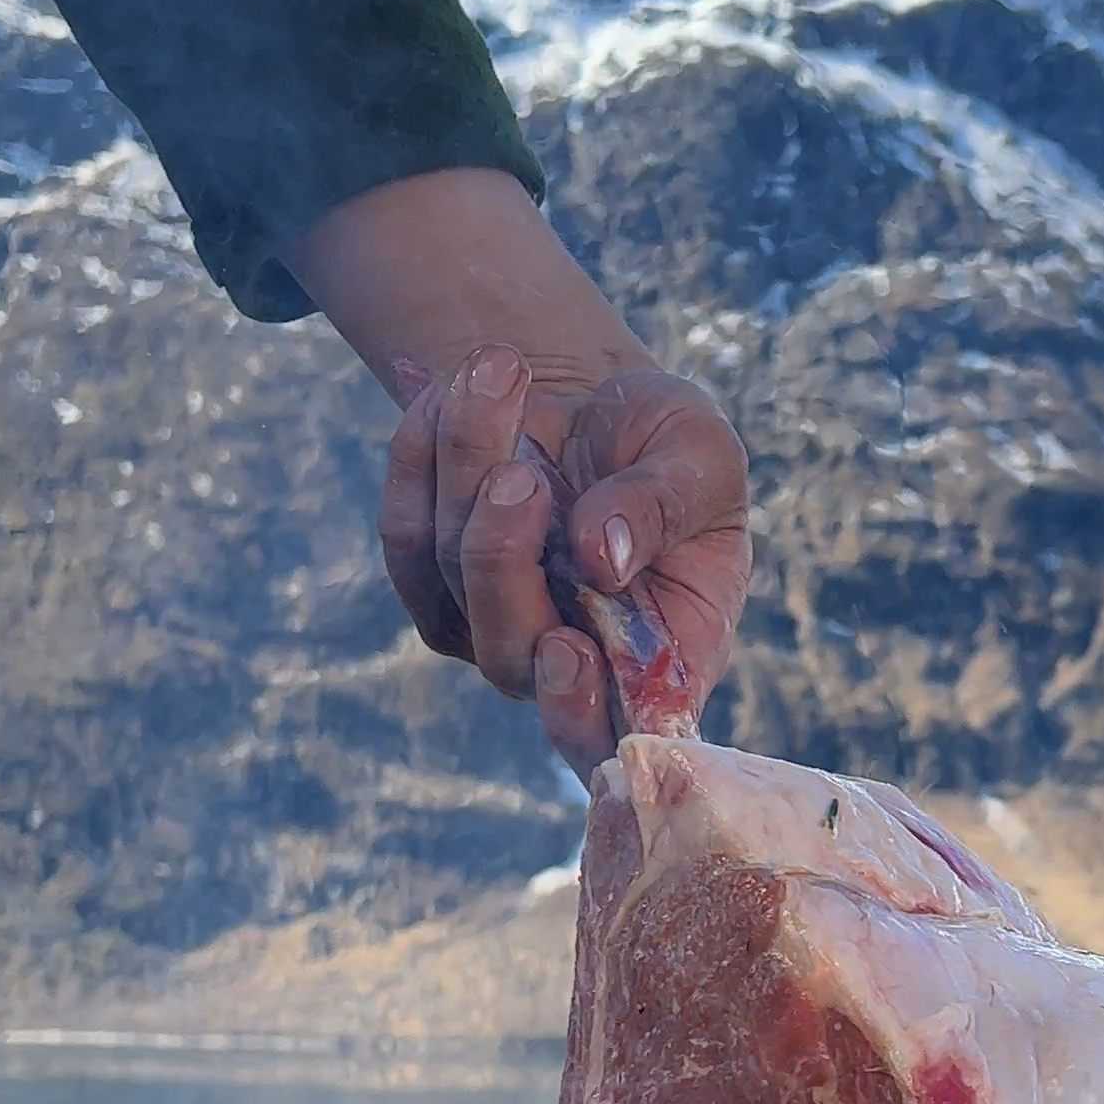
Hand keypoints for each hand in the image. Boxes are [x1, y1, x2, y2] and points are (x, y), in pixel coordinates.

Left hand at [286, 170, 750, 783]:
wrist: (596, 405)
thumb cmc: (667, 442)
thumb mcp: (699, 453)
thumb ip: (664, 503)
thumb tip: (601, 557)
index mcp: (664, 653)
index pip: (619, 733)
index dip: (584, 718)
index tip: (568, 650)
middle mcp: (577, 662)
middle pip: (510, 655)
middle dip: (503, 555)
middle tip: (525, 470)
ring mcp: (496, 631)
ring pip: (451, 577)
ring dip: (467, 462)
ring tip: (502, 371)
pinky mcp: (435, 589)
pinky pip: (405, 535)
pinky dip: (422, 453)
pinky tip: (455, 393)